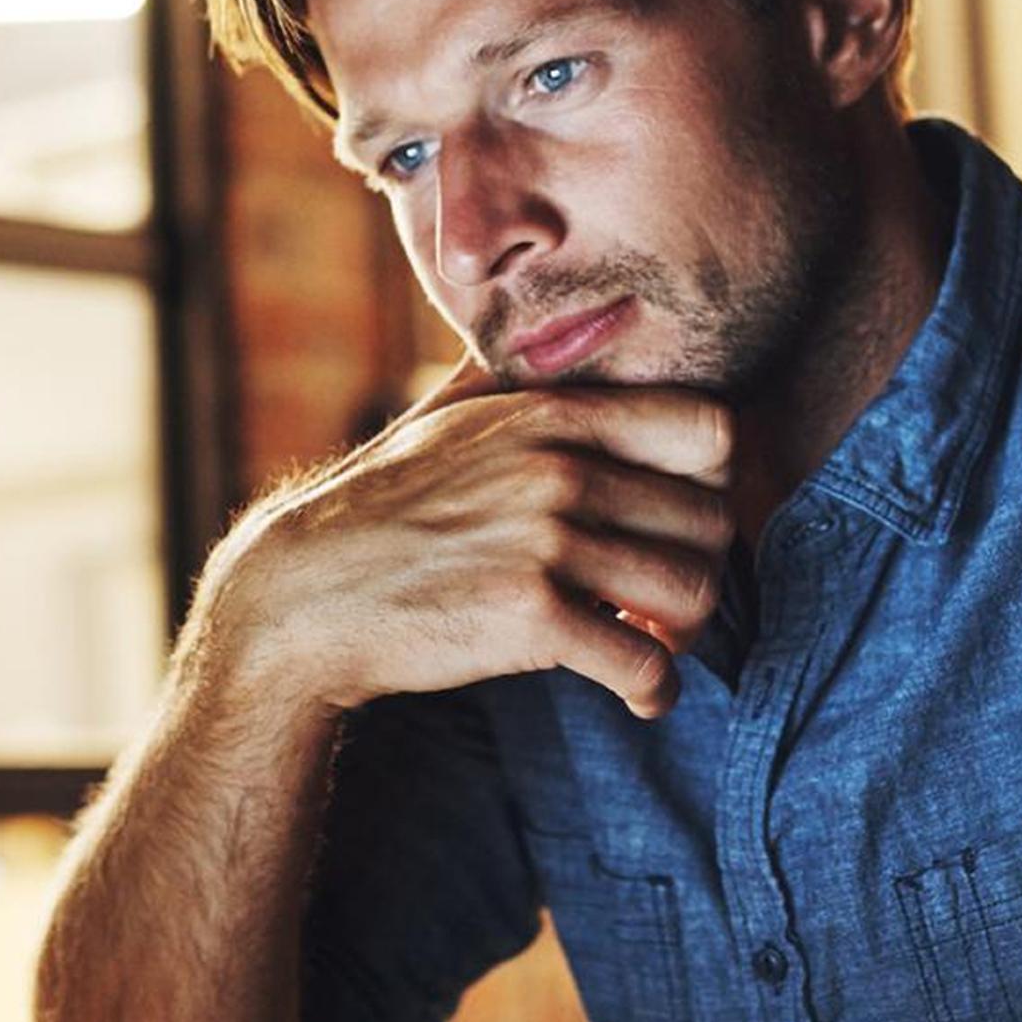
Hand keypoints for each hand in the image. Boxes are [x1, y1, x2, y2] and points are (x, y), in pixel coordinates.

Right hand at [197, 371, 734, 721]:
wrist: (307, 594)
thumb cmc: (385, 503)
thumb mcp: (449, 413)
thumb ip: (518, 372)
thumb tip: (574, 325)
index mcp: (553, 413)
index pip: (709, 429)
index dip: (714, 481)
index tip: (683, 518)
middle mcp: (558, 468)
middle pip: (710, 521)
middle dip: (699, 568)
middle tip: (666, 599)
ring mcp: (543, 541)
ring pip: (691, 591)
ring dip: (685, 632)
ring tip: (654, 643)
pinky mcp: (528, 617)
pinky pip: (641, 662)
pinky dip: (654, 689)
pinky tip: (640, 695)